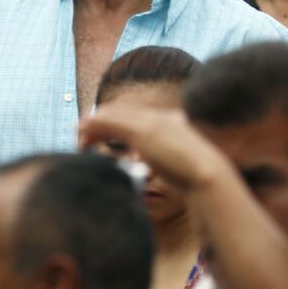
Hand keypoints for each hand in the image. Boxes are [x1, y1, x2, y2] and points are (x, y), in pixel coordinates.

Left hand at [79, 100, 232, 192]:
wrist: (208, 174)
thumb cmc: (197, 176)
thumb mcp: (178, 163)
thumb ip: (163, 158)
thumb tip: (148, 163)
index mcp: (170, 121)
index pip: (135, 115)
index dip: (115, 123)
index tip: (102, 137)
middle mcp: (160, 117)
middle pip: (121, 112)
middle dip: (100, 122)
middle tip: (84, 139)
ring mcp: (151, 122)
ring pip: (112, 115)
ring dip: (92, 126)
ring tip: (79, 141)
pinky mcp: (142, 131)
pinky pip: (109, 123)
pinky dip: (92, 128)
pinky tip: (82, 139)